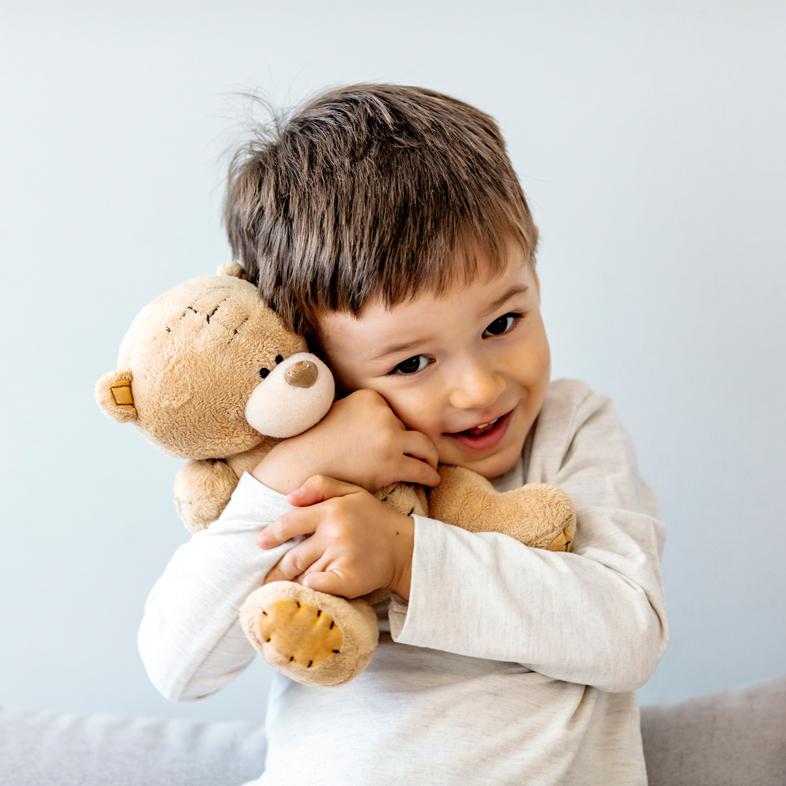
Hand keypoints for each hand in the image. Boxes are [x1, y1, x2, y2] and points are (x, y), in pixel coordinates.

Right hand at [252, 389, 440, 493]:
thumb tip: (380, 423)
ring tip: (432, 466)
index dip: (396, 430)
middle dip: (419, 442)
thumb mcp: (339, 412)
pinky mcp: (391, 464)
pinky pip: (422, 470)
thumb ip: (362, 413)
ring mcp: (390, 438)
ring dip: (431, 458)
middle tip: (428, 453)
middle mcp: (384, 414)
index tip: (398, 441)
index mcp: (371, 397)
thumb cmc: (316, 444)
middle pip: (411, 428)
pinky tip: (433, 480)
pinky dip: (431, 475)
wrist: (302, 466)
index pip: (395, 413)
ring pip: (425, 447)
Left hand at [259, 475, 413, 599]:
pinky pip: (316, 586)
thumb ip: (320, 486)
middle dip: (280, 568)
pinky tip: (313, 590)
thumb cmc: (374, 519)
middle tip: (270, 576)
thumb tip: (289, 498)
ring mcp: (342, 557)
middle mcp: (334, 533)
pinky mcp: (348, 580)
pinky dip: (312, 589)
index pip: (290, 523)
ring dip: (298, 579)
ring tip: (295, 584)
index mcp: (331, 510)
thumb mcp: (352, 492)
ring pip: (304, 573)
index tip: (261, 543)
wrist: (405, 548)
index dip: (271, 534)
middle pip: (293, 556)